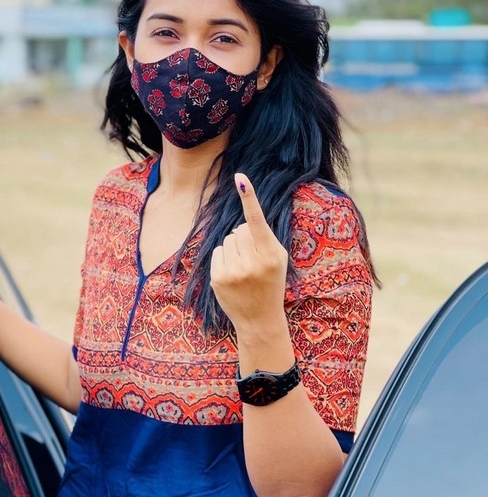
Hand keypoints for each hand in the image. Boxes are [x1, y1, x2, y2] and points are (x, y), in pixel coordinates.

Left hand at [210, 173, 287, 335]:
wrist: (260, 319)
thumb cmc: (271, 283)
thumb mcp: (278, 259)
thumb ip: (264, 237)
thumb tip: (242, 218)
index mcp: (270, 254)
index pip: (256, 220)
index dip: (249, 197)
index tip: (240, 177)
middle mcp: (251, 262)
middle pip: (239, 230)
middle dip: (245, 239)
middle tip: (254, 260)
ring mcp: (233, 271)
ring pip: (227, 240)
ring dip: (234, 249)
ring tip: (244, 269)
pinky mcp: (218, 279)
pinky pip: (217, 252)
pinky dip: (224, 259)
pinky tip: (233, 275)